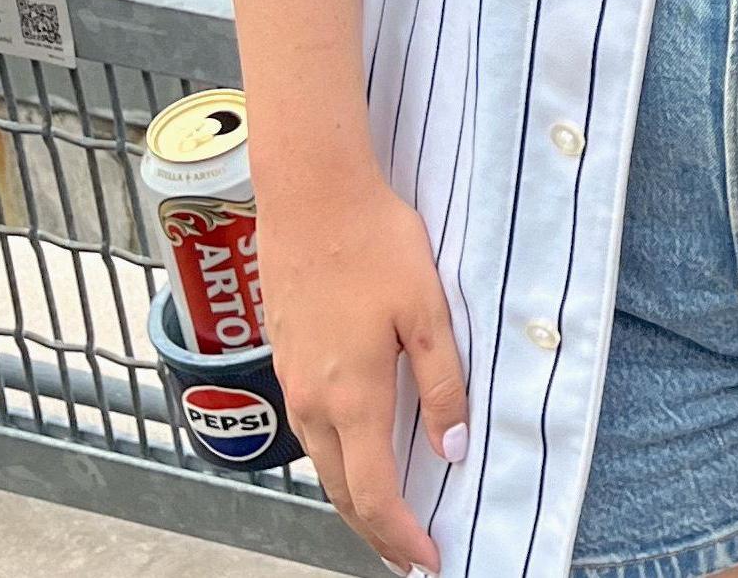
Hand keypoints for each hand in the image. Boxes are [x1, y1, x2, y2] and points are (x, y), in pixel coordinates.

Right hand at [259, 167, 469, 576]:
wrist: (311, 197)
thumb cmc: (375, 244)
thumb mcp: (427, 309)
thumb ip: (442, 383)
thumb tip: (452, 451)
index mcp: (353, 397)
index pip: (375, 494)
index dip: (402, 537)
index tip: (430, 561)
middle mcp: (314, 403)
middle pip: (342, 493)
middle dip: (377, 532)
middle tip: (410, 555)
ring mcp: (293, 383)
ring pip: (322, 465)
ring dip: (354, 499)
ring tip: (389, 516)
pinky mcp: (286, 359)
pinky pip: (311, 432)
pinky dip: (337, 461)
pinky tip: (358, 451)